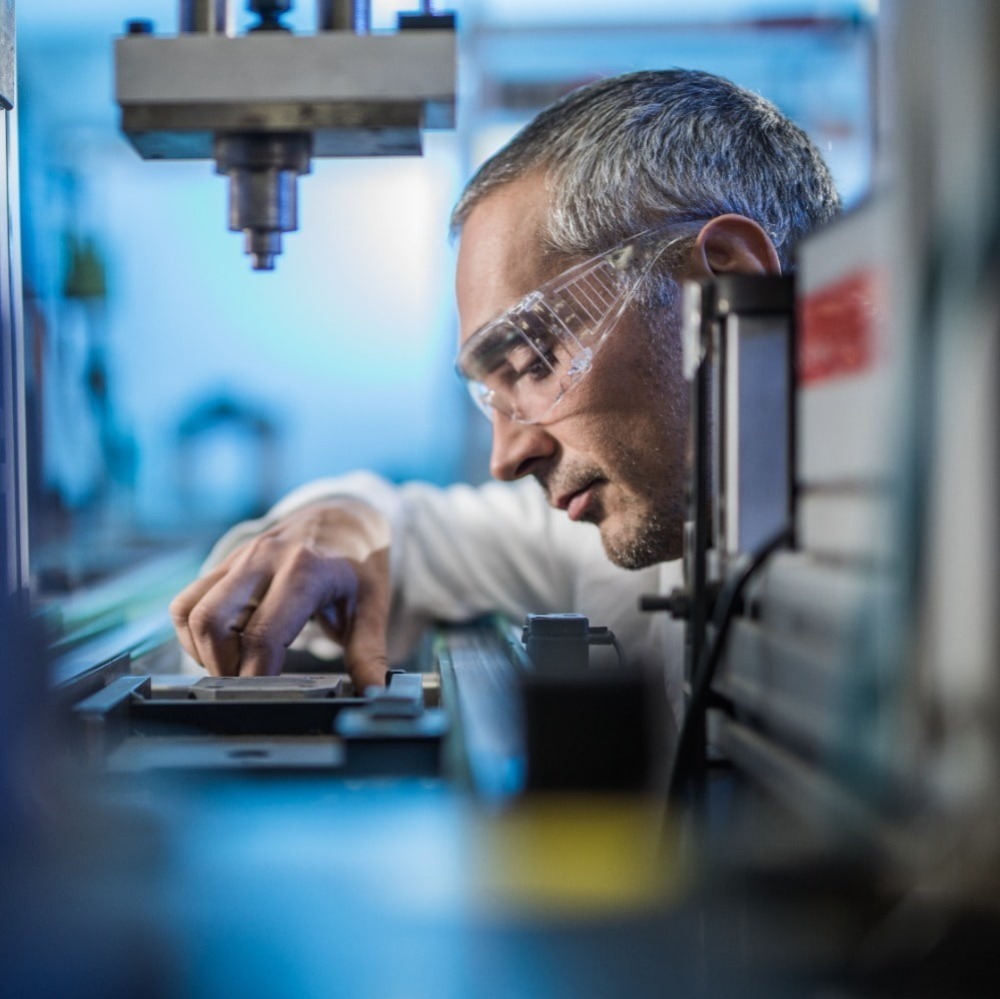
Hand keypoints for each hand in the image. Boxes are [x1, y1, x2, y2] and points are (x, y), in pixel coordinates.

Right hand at [169, 499, 390, 688]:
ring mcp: (240, 557)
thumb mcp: (373, 606)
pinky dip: (194, 631)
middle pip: (211, 622)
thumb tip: (373, 694)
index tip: (266, 698)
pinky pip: (187, 600)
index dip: (257, 676)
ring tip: (236, 664)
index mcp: (305, 571)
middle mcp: (265, 558)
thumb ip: (369, 653)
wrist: (346, 518)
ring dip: (202, 649)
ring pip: (190, 610)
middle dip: (221, 666)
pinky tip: (225, 644)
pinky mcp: (226, 561)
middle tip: (247, 684)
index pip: (262, 636)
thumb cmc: (359, 566)